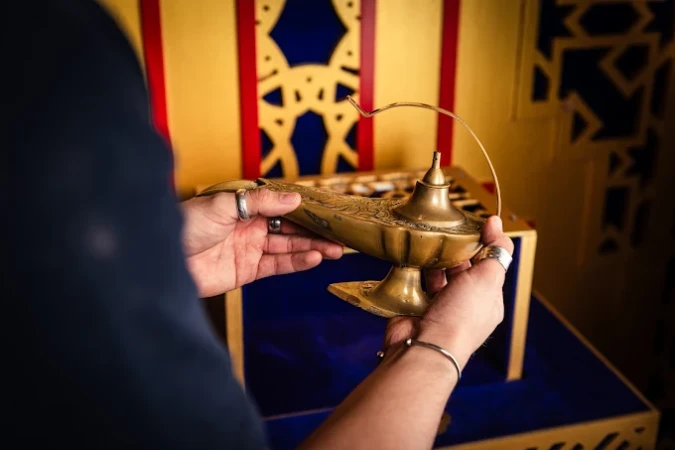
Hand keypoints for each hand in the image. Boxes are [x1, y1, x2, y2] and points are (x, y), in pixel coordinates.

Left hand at [180, 189, 343, 296]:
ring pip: (289, 246)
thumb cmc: (185, 226)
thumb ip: (260, 203)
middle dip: (315, 229)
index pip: (282, 204)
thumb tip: (295, 199)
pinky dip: (297, 262)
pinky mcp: (247, 271)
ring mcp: (250, 248)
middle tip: (341, 234)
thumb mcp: (223, 206)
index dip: (306, 206)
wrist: (161, 261)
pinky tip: (314, 258)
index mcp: (244, 205)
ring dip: (312, 247)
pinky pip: (278, 265)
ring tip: (336, 250)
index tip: (329, 208)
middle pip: (290, 226)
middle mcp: (250, 225)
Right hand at [382, 216, 512, 367]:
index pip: (487, 266)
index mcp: (488, 301)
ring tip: (425, 242)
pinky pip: (413, 283)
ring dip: (431, 260)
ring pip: (435, 275)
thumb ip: (496, 250)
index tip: (472, 224)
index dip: (482, 245)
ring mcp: (437, 308)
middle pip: (459, 269)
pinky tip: (411, 258)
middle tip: (444, 231)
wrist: (424, 346)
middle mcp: (464, 305)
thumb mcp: (488, 278)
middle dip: (453, 251)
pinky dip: (412, 271)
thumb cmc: (461, 318)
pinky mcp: (414, 308)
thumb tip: (497, 223)